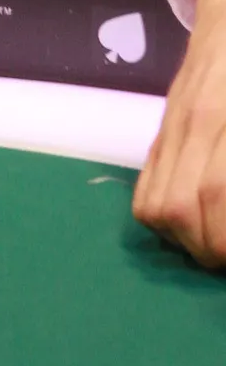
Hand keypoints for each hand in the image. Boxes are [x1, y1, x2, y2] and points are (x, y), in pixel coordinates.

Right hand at [134, 0, 225, 267]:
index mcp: (222, 117)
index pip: (214, 195)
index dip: (225, 238)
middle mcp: (193, 125)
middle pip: (181, 211)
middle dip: (211, 248)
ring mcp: (172, 128)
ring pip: (156, 208)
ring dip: (186, 239)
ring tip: (215, 238)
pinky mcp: (162, 131)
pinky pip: (146, 192)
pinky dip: (166, 219)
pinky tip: (195, 215)